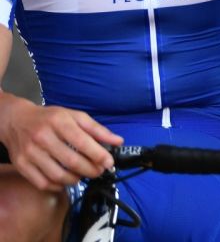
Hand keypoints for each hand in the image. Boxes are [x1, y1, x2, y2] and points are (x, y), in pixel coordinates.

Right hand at [0, 98, 121, 189]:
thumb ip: (97, 129)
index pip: (82, 142)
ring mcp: (30, 153)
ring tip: (83, 175)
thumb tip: (118, 141)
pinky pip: (43, 183)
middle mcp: (43, 137)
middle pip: (71, 161)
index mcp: (59, 122)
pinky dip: (58, 186)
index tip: (109, 163)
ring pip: (57, 175)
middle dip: (90, 170)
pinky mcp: (21, 165)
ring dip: (76, 179)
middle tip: (99, 171)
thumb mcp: (75, 116)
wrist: (16, 120)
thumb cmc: (50, 118)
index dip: (99, 155)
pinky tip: (65, 180)